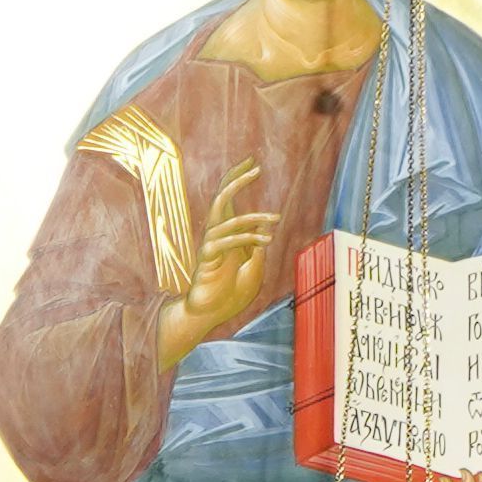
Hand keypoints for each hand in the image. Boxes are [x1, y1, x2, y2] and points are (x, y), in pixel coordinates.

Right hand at [157, 165, 277, 360]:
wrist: (208, 317)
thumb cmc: (229, 296)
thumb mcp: (253, 270)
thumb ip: (257, 250)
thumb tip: (263, 230)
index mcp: (227, 235)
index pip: (228, 201)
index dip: (237, 180)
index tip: (253, 164)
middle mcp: (216, 236)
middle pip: (220, 199)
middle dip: (236, 181)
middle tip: (255, 168)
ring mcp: (210, 247)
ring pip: (225, 219)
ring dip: (253, 217)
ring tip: (274, 218)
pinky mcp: (206, 259)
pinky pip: (224, 241)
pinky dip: (246, 238)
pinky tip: (265, 240)